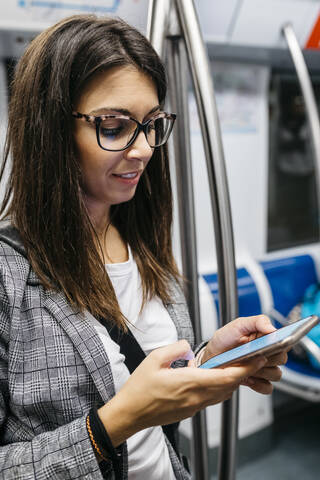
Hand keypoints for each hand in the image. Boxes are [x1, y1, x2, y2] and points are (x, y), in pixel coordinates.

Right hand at [98, 340, 266, 446]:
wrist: (130, 414)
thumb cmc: (139, 389)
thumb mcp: (154, 359)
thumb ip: (175, 348)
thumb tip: (187, 345)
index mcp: (189, 382)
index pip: (226, 377)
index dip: (245, 368)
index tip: (256, 359)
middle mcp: (195, 397)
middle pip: (229, 386)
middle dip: (244, 373)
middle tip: (253, 360)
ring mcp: (194, 406)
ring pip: (222, 394)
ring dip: (232, 382)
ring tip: (237, 367)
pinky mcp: (190, 411)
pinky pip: (212, 399)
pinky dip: (221, 388)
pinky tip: (216, 378)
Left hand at [202, 315, 287, 394]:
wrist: (211, 356)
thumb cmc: (224, 339)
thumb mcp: (238, 324)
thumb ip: (257, 321)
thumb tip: (272, 328)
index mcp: (266, 338)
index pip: (284, 341)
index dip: (281, 344)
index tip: (272, 345)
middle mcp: (267, 353)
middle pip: (282, 359)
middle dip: (269, 358)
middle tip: (254, 354)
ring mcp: (262, 368)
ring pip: (276, 374)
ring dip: (263, 371)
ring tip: (248, 365)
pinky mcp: (257, 381)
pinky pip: (267, 387)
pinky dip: (259, 384)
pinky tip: (249, 378)